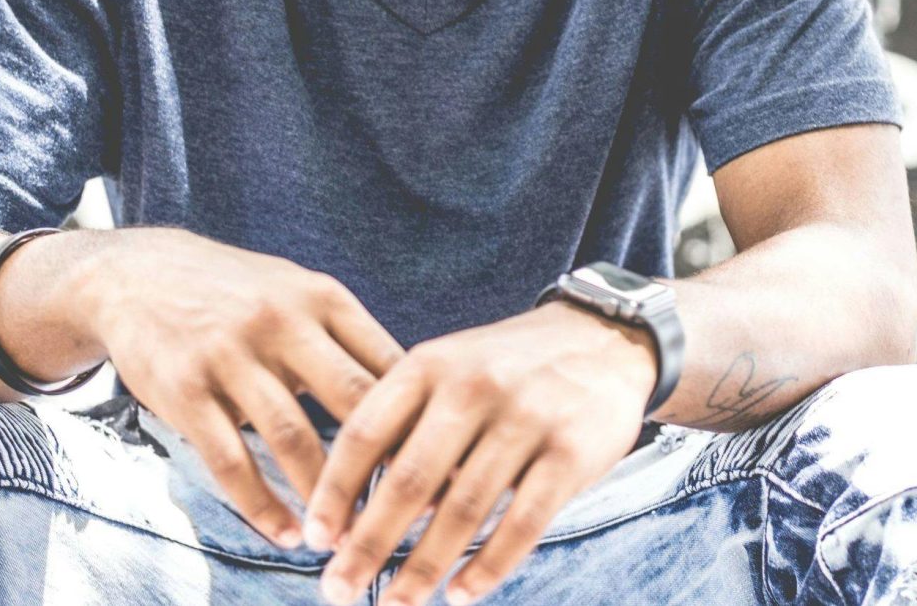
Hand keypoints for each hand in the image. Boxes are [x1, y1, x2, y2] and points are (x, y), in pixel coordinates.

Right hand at [86, 227, 404, 548]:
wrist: (143, 273)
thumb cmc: (239, 291)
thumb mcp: (298, 290)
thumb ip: (344, 337)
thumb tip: (410, 397)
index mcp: (322, 296)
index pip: (387, 362)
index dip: (420, 418)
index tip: (442, 466)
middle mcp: (282, 320)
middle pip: (352, 401)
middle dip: (383, 464)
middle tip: (406, 516)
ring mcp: (231, 354)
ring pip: (292, 438)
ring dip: (324, 497)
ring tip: (344, 539)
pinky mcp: (185, 390)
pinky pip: (230, 460)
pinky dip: (261, 506)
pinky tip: (285, 533)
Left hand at [306, 299, 656, 605]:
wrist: (600, 338)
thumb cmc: (507, 366)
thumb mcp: (450, 367)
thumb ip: (407, 423)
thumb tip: (357, 509)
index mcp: (431, 362)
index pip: (367, 430)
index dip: (335, 488)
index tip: (315, 537)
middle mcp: (473, 385)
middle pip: (408, 480)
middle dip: (368, 543)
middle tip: (337, 588)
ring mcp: (526, 417)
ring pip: (462, 510)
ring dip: (423, 568)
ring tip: (394, 604)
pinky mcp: (571, 451)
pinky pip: (522, 522)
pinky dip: (488, 566)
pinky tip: (460, 595)